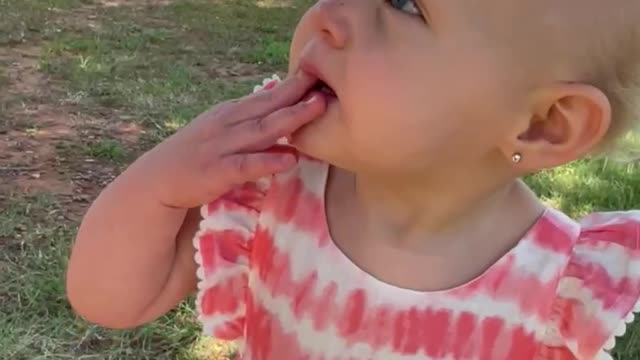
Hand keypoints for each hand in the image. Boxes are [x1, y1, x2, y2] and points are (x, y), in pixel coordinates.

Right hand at [129, 72, 324, 208]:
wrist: (157, 179)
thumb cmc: (195, 156)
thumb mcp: (222, 133)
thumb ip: (252, 128)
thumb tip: (283, 120)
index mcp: (230, 113)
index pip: (265, 96)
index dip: (292, 86)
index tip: (317, 76)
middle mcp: (228, 124)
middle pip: (267, 106)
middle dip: (297, 94)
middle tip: (325, 83)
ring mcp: (222, 146)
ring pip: (262, 129)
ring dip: (291, 118)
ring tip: (316, 108)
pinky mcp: (218, 171)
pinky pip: (247, 165)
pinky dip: (268, 161)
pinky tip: (289, 159)